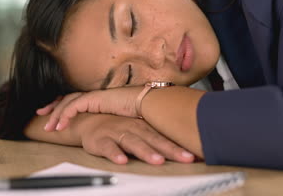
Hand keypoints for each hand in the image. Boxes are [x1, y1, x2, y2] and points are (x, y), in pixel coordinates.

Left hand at [37, 87, 142, 130]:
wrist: (147, 103)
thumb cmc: (137, 111)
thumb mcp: (119, 118)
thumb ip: (109, 120)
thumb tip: (105, 128)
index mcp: (99, 99)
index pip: (76, 100)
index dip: (64, 105)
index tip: (53, 112)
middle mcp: (94, 95)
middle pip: (68, 98)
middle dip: (53, 106)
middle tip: (41, 113)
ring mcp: (94, 95)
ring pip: (68, 102)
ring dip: (56, 114)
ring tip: (49, 127)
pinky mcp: (95, 98)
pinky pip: (74, 107)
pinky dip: (65, 116)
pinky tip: (59, 126)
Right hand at [74, 114, 194, 164]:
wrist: (88, 120)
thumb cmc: (118, 127)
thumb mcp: (138, 130)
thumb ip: (156, 140)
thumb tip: (182, 152)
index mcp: (144, 126)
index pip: (164, 136)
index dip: (179, 146)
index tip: (194, 155)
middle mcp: (133, 128)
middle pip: (153, 140)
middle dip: (170, 149)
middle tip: (184, 158)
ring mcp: (117, 133)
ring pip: (133, 143)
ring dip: (145, 151)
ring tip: (157, 160)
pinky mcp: (101, 141)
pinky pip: (108, 148)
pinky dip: (115, 153)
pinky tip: (122, 161)